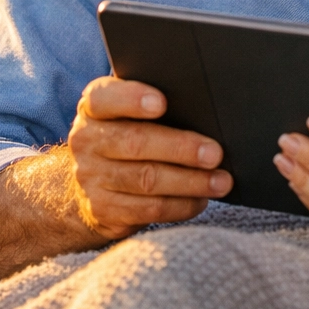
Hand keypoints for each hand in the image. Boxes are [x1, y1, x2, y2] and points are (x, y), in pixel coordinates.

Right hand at [66, 76, 231, 238]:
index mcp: (93, 108)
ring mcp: (91, 177)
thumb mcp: (130, 114)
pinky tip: (201, 199)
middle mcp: (87, 141)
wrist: (91, 184)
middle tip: (215, 153)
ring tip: (221, 181)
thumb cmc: (128, 135)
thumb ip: (156, 103)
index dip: (131, 99)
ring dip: (190, 182)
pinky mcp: (102, 210)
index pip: (104, 98)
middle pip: (135, 143)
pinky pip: (148, 209)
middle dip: (181, 148)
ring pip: (146, 180)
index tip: (162, 103)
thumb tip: (207, 108)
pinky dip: (181, 205)